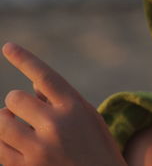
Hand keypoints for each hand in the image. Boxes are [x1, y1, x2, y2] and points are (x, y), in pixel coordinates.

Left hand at [0, 43, 126, 165]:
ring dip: (6, 123)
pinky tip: (16, 145)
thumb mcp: (89, 120)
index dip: (25, 59)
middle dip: (17, 105)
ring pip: (1, 122)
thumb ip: (64, 101)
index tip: (8, 46)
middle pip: (15, 99)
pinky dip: (2, 143)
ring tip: (19, 131)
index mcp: (76, 108)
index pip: (46, 76)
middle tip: (27, 115)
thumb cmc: (97, 150)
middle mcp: (57, 125)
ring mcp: (39, 149)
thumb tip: (33, 83)